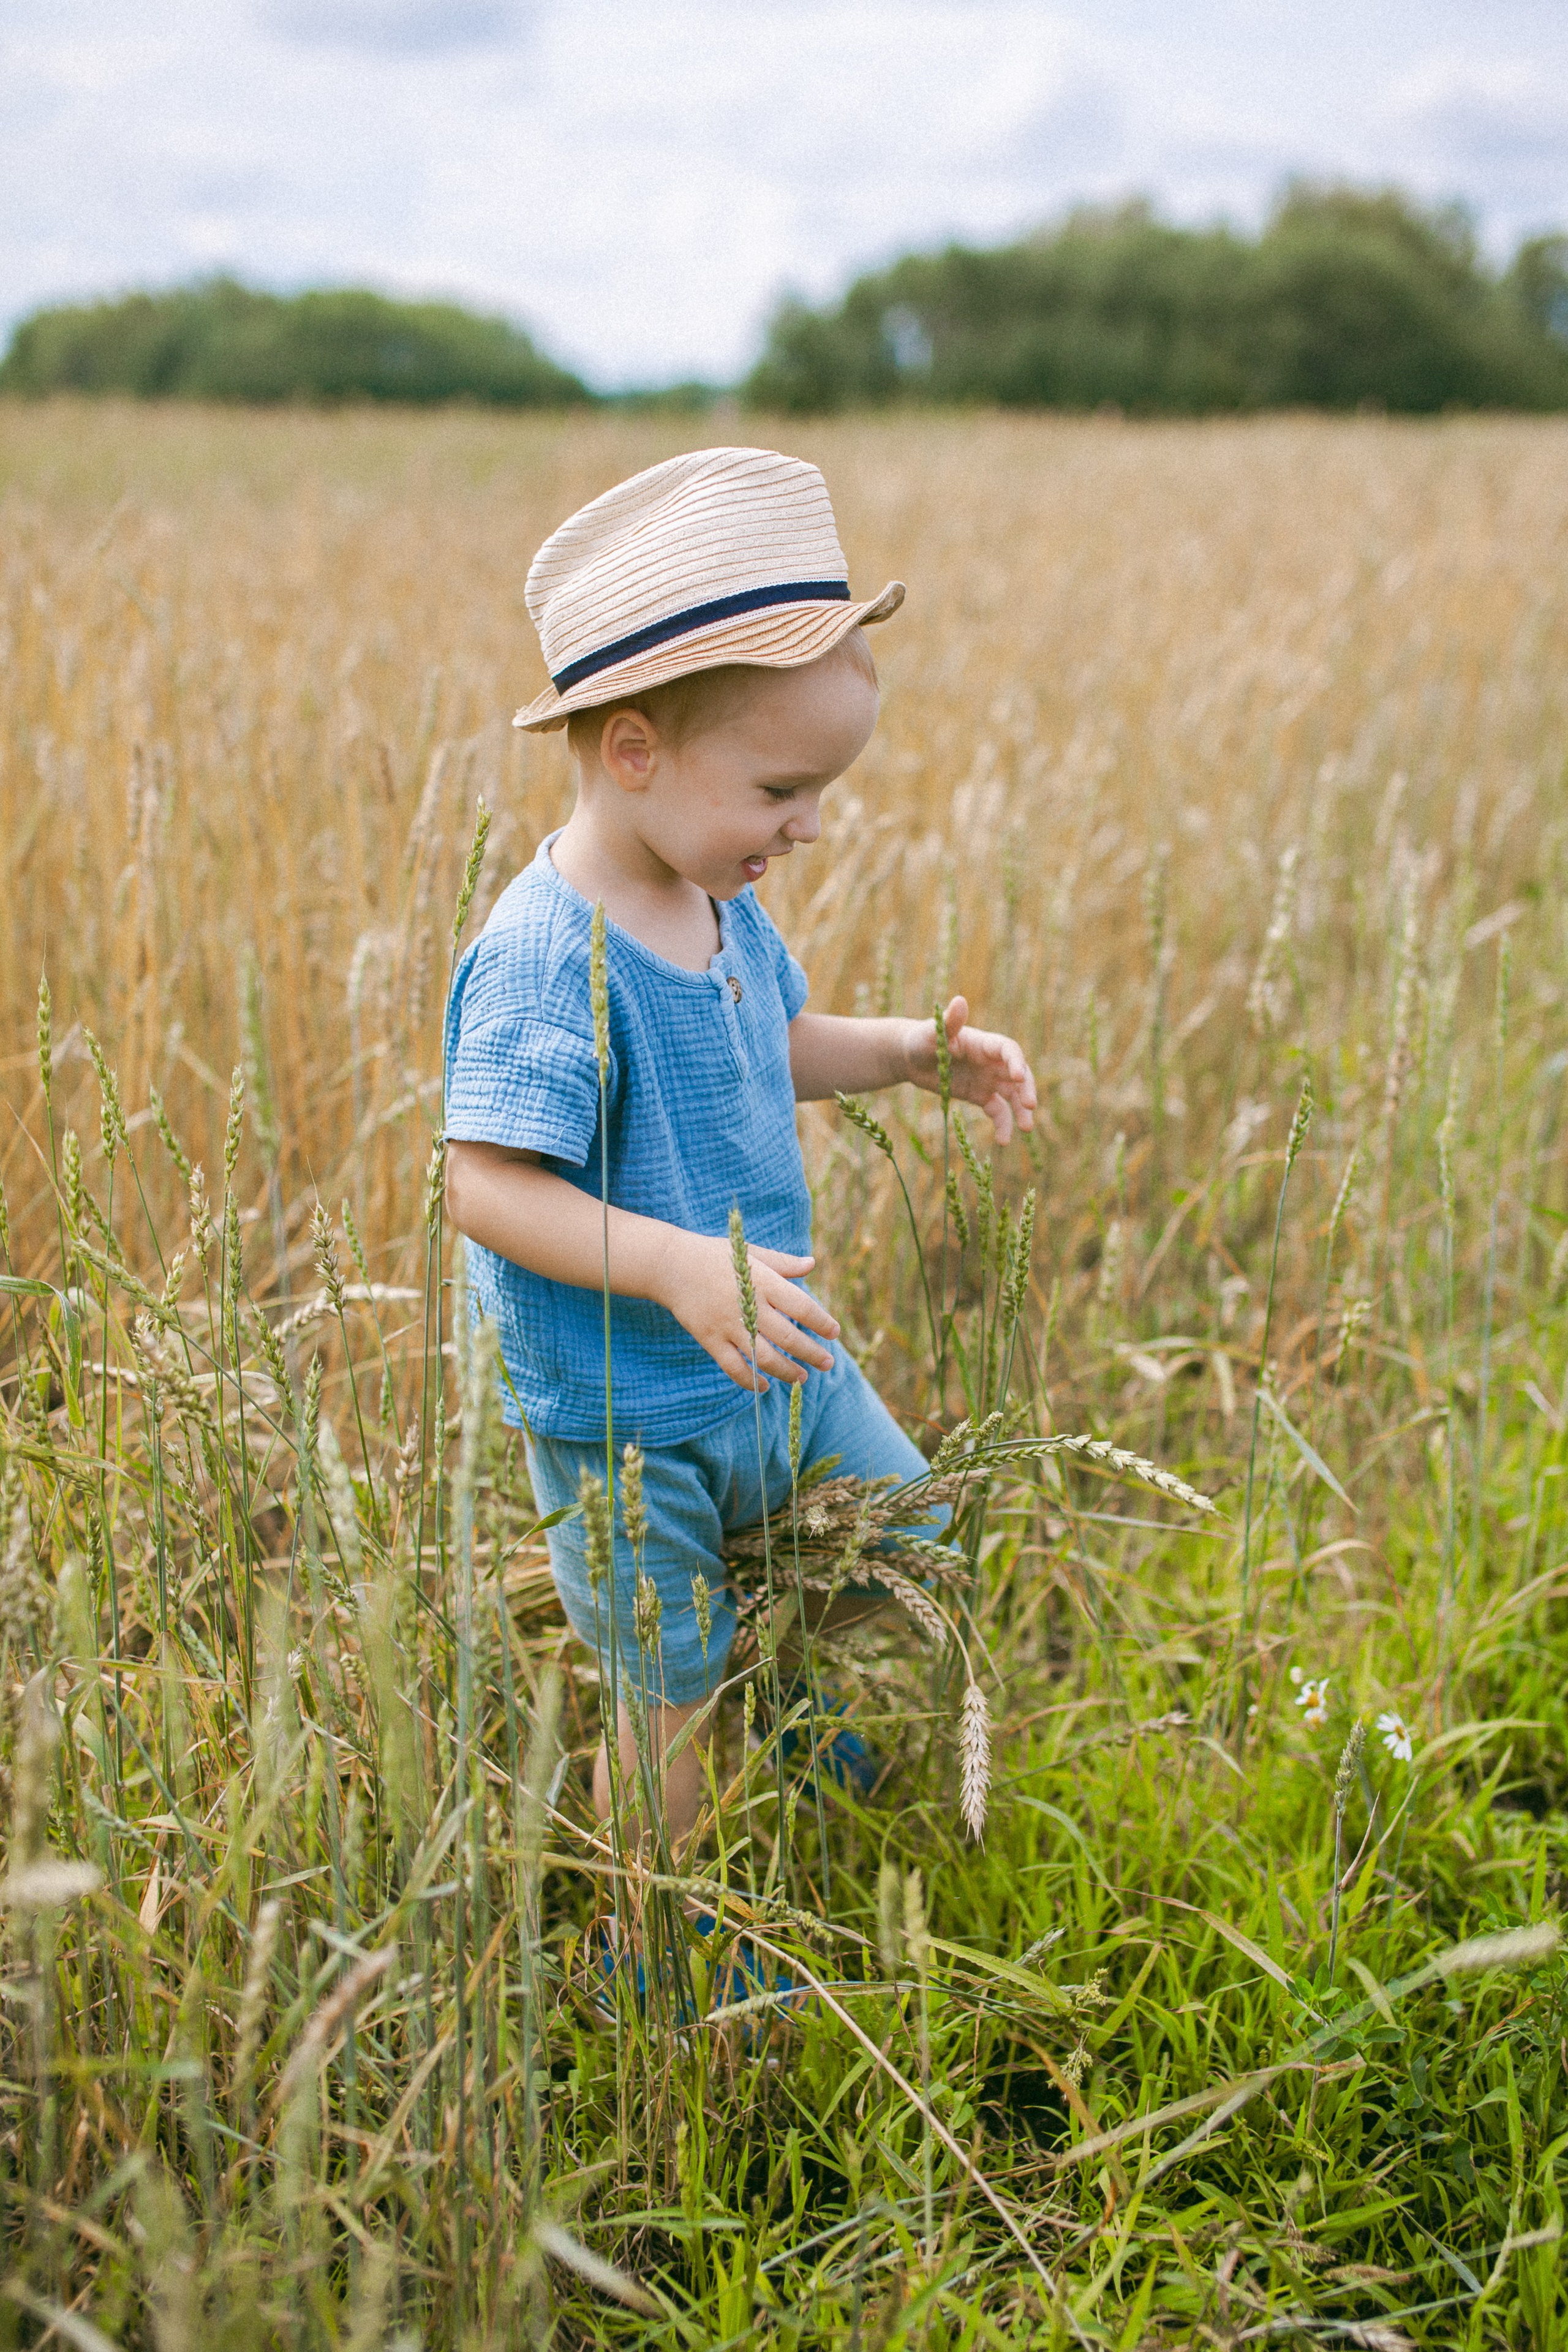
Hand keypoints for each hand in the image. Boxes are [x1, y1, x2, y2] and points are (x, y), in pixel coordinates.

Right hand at [653, 1231, 838, 1393]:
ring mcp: (728, 1325)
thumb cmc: (716, 1256)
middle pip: (788, 1338)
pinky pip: (733, 1367)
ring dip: (787, 1371)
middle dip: (811, 1353)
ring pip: (764, 1357)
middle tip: (828, 1363)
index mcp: (763, 1282)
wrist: (670, 1264)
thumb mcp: (751, 1252)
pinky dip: (750, 1381)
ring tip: (803, 1378)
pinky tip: (765, 1386)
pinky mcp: (710, 1339)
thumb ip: (783, 1263)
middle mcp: (748, 1305)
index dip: (821, 1323)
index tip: (833, 1333)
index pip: (802, 1307)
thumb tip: (811, 1264)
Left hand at [908, 996, 1036, 1142]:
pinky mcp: (981, 1095)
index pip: (1007, 1049)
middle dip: (1026, 1088)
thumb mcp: (932, 1032)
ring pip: (1013, 1095)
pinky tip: (1004, 1141)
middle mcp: (991, 1061)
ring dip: (1022, 1110)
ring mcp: (988, 1079)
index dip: (1016, 1061)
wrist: (911, 1057)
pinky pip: (998, 1111)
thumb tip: (960, 1000)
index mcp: (983, 1043)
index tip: (1019, 1077)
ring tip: (1026, 1128)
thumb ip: (949, 1021)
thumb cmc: (921, 1039)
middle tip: (1030, 1106)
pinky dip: (1003, 1124)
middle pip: (1018, 1074)